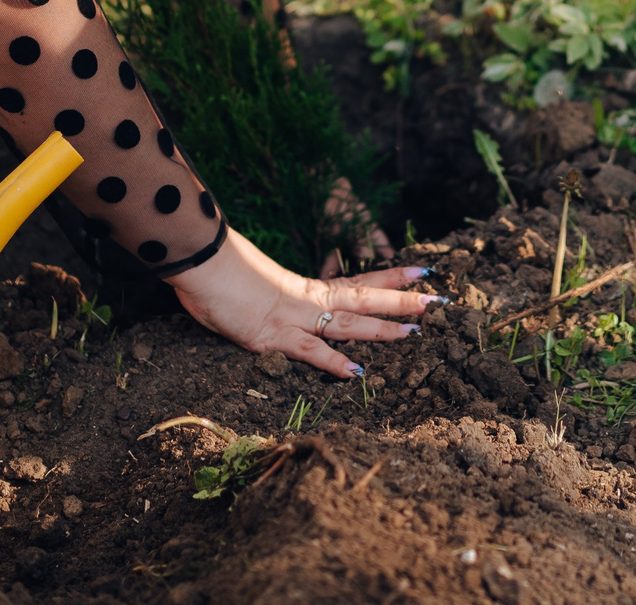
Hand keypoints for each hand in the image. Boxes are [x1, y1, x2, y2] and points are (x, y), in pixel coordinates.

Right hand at [168, 228, 435, 377]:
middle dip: (402, 301)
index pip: (357, 281)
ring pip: (347, 323)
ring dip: (382, 328)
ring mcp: (292, 318)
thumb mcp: (253, 278)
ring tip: (415, 332)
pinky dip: (333, 363)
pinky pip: (309, 351)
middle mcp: (306, 300)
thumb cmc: (219, 268)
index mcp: (305, 287)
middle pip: (364, 299)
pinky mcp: (272, 337)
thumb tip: (271, 293)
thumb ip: (271, 289)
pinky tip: (357, 373)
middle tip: (438, 301)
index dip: (391, 278)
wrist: (198, 261)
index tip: (422, 273)